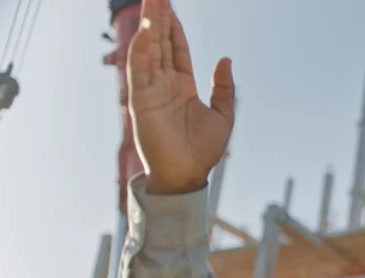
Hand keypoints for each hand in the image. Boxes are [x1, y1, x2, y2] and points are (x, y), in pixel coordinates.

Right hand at [128, 0, 234, 194]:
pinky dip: (141, 49)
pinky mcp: (141, 100)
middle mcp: (165, 84)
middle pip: (161, 43)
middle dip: (160, 18)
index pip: (177, 49)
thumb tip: (225, 58)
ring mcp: (151, 90)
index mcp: (183, 86)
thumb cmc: (204, 151)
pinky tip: (145, 31)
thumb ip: (224, 87)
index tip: (171, 6)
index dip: (175, 28)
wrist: (187, 174)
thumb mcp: (223, 115)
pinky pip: (139, 70)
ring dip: (150, 26)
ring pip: (149, 50)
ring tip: (152, 2)